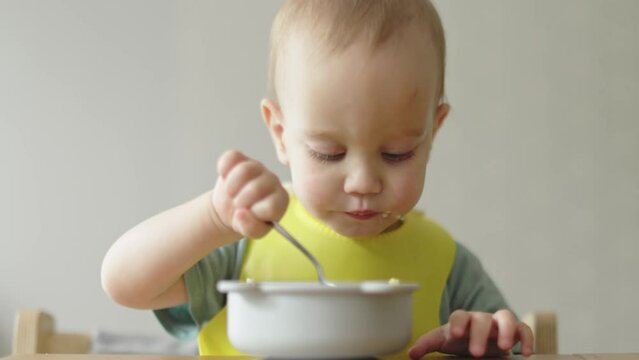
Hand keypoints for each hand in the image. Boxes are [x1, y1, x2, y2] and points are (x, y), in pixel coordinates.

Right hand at [212, 150, 288, 238]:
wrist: (232, 207)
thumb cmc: (248, 219)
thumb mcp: (253, 230)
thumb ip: (250, 228)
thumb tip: (240, 214)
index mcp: (280, 200)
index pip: (272, 206)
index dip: (254, 212)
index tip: (246, 215)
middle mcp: (273, 181)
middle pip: (256, 188)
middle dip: (241, 201)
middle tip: (236, 205)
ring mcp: (257, 167)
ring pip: (244, 170)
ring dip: (231, 186)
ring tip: (230, 193)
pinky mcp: (242, 159)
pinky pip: (231, 157)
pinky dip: (223, 168)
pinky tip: (224, 177)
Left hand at [408, 309, 533, 358]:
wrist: (478, 341)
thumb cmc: (458, 340)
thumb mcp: (443, 342)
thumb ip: (427, 344)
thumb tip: (411, 354)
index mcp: (463, 319)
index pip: (459, 316)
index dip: (458, 323)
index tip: (456, 335)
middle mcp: (481, 318)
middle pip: (482, 319)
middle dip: (480, 334)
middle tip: (477, 353)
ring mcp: (499, 323)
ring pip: (506, 316)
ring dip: (507, 330)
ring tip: (506, 348)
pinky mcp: (515, 331)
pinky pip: (524, 329)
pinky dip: (527, 338)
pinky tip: (526, 353)